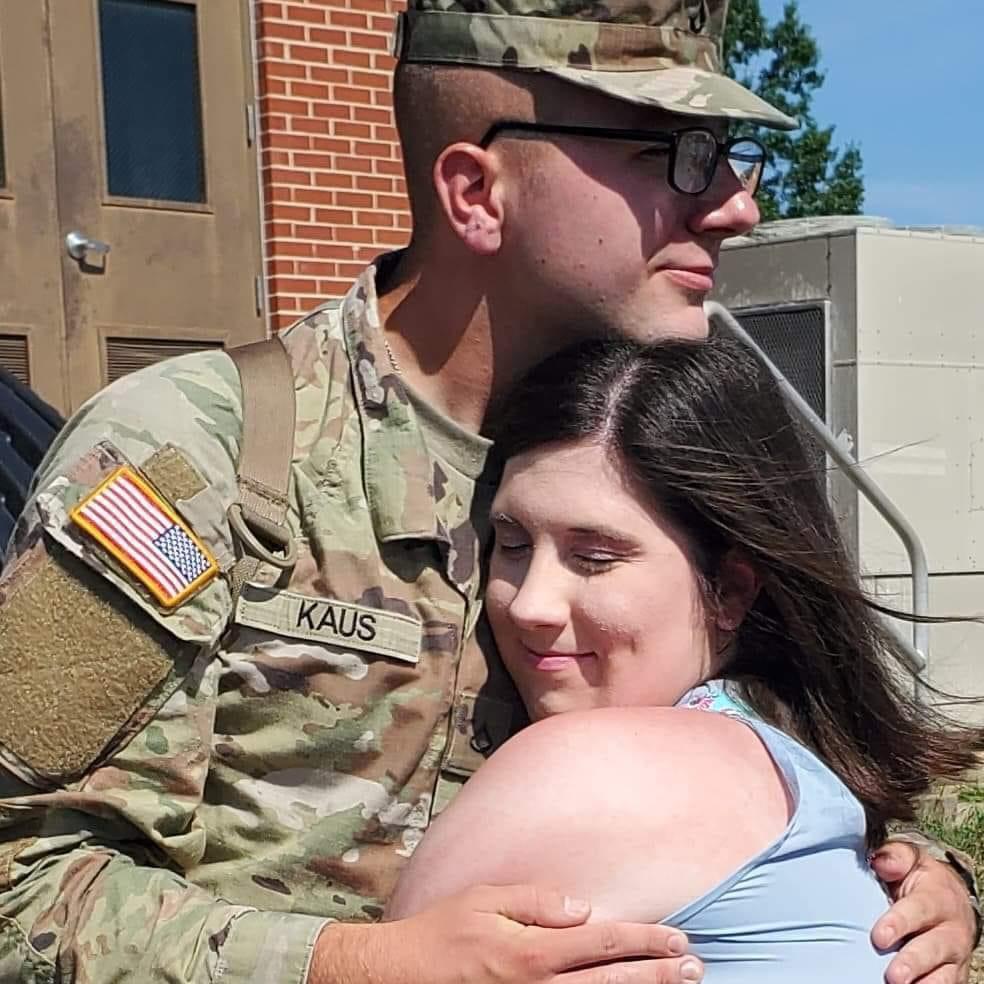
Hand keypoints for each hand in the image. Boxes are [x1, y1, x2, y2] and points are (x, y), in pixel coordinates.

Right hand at [312, 884, 704, 983]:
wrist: (400, 977)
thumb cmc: (442, 932)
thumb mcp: (485, 899)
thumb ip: (536, 900)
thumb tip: (582, 908)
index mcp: (532, 952)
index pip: (603, 943)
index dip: (644, 940)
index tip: (676, 937)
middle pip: (612, 982)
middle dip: (657, 974)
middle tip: (694, 967)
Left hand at [870, 840, 976, 983]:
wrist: (951, 898)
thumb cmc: (919, 879)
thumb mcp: (909, 860)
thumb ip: (895, 857)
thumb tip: (881, 862)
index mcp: (937, 898)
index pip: (918, 911)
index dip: (899, 924)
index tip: (879, 937)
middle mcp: (951, 930)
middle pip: (934, 949)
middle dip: (913, 963)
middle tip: (893, 976)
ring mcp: (954, 957)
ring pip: (944, 976)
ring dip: (924, 983)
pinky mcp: (953, 975)